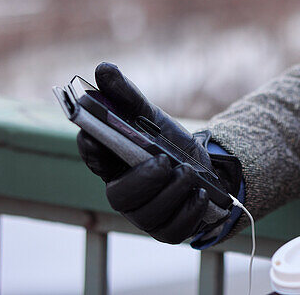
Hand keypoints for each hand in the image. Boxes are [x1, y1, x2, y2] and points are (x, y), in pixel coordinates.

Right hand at [75, 62, 242, 243]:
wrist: (207, 169)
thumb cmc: (168, 143)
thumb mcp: (151, 116)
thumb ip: (127, 95)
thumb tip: (103, 68)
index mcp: (111, 163)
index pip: (93, 156)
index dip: (92, 148)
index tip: (95, 135)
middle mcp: (123, 192)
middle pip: (120, 196)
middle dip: (143, 179)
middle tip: (164, 161)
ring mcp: (144, 216)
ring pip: (149, 214)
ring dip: (172, 191)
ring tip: (189, 172)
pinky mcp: (167, 230)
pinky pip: (174, 230)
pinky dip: (189, 211)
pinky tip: (200, 194)